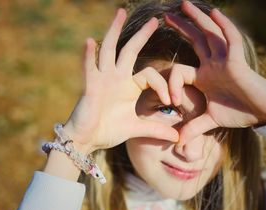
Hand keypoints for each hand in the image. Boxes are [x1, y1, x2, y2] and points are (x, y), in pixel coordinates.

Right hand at [64, 9, 178, 152]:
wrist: (87, 140)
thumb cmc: (109, 131)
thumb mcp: (137, 128)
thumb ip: (156, 129)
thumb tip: (177, 138)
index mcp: (128, 86)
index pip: (149, 74)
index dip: (162, 84)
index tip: (170, 101)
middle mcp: (116, 78)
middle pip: (129, 51)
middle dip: (141, 35)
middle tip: (154, 20)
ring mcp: (102, 80)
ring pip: (109, 50)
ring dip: (114, 31)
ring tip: (120, 12)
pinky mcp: (90, 87)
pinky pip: (89, 68)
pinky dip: (88, 56)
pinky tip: (90, 41)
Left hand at [165, 1, 265, 145]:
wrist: (261, 114)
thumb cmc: (238, 114)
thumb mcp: (210, 120)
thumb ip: (193, 128)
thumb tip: (177, 143)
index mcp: (203, 78)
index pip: (179, 71)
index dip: (170, 82)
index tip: (168, 100)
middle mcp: (212, 65)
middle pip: (194, 41)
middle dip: (181, 28)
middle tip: (166, 16)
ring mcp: (224, 61)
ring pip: (210, 35)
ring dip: (198, 19)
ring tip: (184, 5)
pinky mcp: (238, 62)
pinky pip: (230, 41)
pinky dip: (223, 27)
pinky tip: (214, 13)